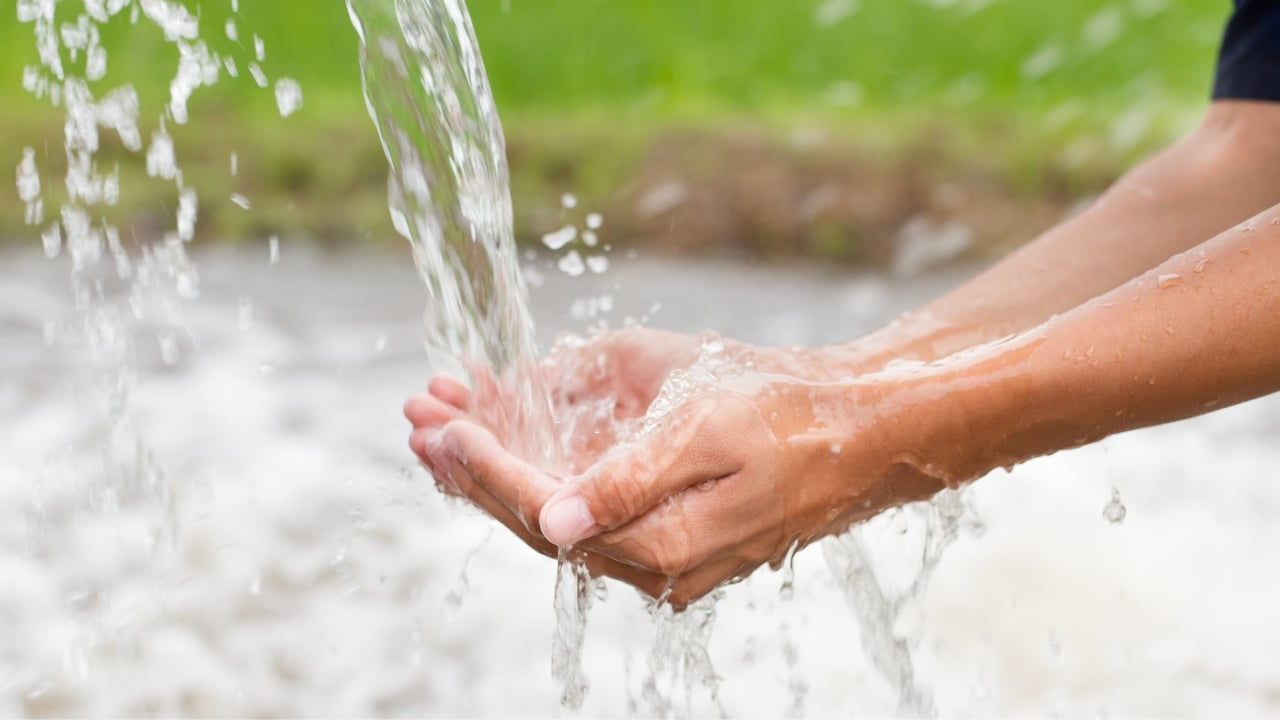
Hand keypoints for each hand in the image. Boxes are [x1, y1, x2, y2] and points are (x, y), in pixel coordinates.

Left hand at [407, 357, 951, 605]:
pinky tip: (508, 434)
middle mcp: (654, 563)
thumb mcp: (710, 431)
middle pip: (538, 522)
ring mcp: (661, 551)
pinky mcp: (669, 530)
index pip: (545, 514)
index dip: (488, 470)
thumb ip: (630, 479)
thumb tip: (555, 520)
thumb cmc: (791, 417)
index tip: (442, 426)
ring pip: (557, 516)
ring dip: (497, 470)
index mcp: (662, 544)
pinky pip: (585, 506)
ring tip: (444, 421)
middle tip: (419, 421)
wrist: (863, 428)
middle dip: (474, 472)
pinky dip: (540, 467)